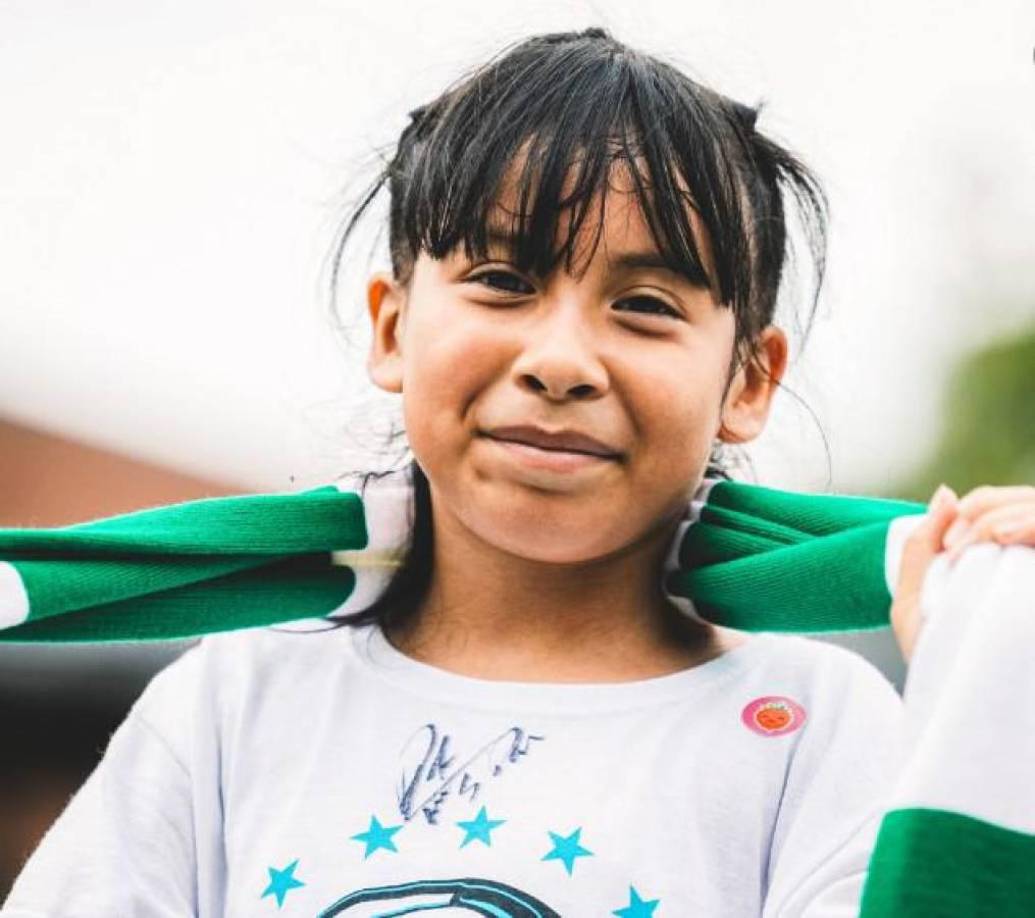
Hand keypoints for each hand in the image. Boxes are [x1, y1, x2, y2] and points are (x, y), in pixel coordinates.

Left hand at [891, 483, 1034, 663]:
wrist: (960, 718)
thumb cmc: (939, 667)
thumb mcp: (915, 605)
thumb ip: (923, 548)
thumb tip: (947, 492)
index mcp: (1001, 567)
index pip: (1005, 506)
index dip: (979, 510)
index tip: (952, 544)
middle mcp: (1027, 570)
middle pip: (1030, 503)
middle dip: (994, 511)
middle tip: (964, 545)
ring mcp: (1034, 586)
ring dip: (1016, 517)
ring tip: (990, 538)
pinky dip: (1031, 526)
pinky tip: (1006, 538)